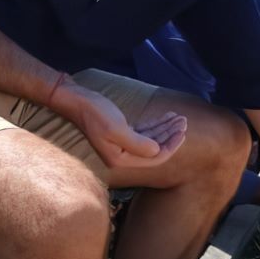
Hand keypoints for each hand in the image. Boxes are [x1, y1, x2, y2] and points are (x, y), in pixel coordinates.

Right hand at [55, 80, 186, 170]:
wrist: (76, 99)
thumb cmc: (95, 112)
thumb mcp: (117, 129)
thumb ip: (138, 144)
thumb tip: (157, 151)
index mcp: (121, 159)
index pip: (154, 158)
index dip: (171, 146)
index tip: (182, 132)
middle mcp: (122, 156)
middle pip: (154, 149)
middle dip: (170, 135)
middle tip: (184, 121)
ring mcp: (121, 145)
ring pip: (150, 140)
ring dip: (165, 129)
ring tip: (179, 118)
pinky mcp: (120, 134)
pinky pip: (143, 133)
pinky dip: (155, 125)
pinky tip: (165, 117)